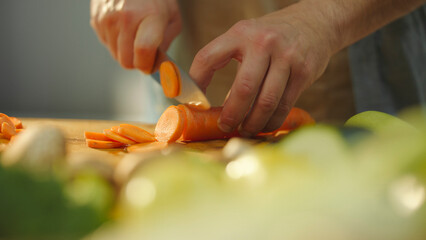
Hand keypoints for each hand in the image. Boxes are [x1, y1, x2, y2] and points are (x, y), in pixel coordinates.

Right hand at [90, 0, 181, 72]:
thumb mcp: (172, 17)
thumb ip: (166, 43)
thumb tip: (156, 65)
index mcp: (150, 16)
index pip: (143, 52)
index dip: (147, 65)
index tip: (151, 65)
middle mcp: (126, 17)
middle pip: (126, 61)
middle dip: (137, 62)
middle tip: (145, 52)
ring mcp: (108, 19)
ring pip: (115, 56)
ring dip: (126, 52)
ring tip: (134, 34)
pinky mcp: (96, 20)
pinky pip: (107, 44)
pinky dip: (116, 42)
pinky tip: (123, 28)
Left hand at [189, 2, 335, 135]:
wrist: (314, 22)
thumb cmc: (272, 35)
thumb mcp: (246, 37)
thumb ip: (228, 61)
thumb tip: (215, 102)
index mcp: (240, 33)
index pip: (208, 58)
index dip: (196, 82)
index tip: (195, 103)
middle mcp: (263, 43)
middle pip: (244, 88)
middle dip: (232, 115)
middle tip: (225, 126)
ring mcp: (286, 57)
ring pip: (266, 101)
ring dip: (253, 123)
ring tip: (245, 130)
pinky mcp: (304, 72)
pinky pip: (284, 105)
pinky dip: (272, 121)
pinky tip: (264, 125)